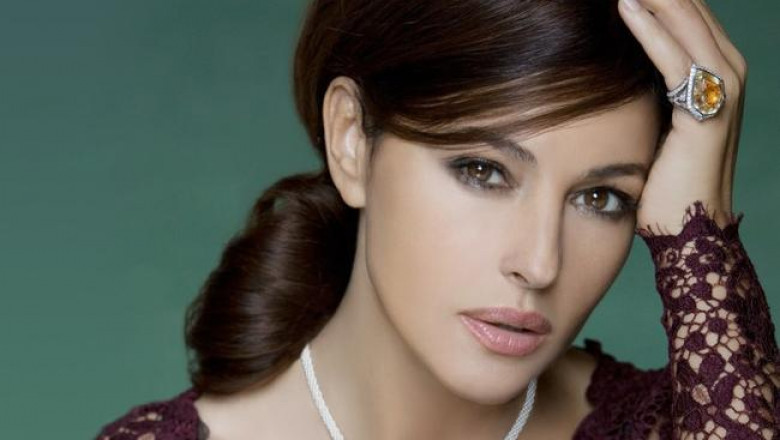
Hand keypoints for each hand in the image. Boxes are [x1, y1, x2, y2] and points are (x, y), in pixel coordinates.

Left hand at [617, 0, 746, 234]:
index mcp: (715, 68)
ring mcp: (725, 88)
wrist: (688, 226)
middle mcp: (728, 70)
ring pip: (685, 22)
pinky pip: (676, 60)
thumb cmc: (663, 176)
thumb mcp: (654, 116)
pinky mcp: (709, 111)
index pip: (684, 10)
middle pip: (687, 6)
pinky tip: (624, 7)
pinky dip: (649, 30)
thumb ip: (645, 81)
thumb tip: (607, 57)